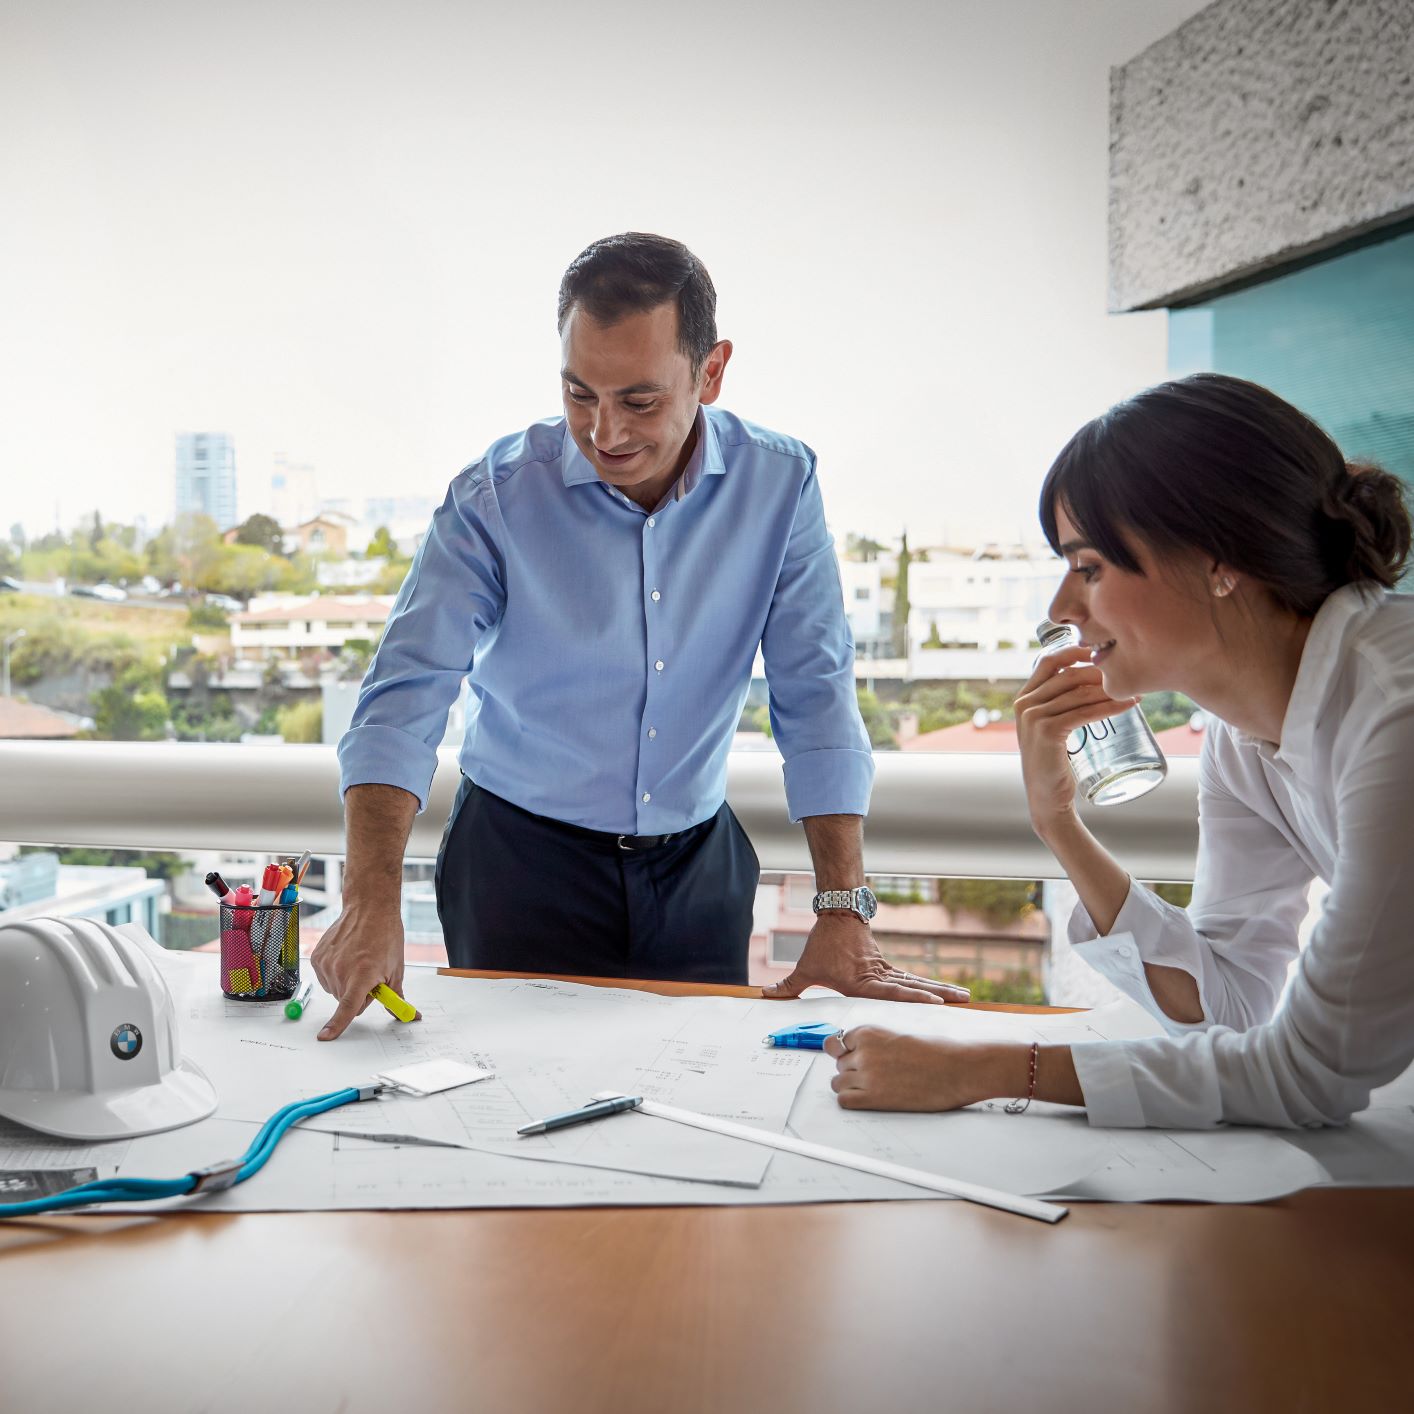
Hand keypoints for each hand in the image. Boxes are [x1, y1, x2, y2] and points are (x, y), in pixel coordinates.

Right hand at [309, 899, 417, 1040]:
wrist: (369, 908)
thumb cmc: (386, 935)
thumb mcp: (396, 969)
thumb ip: (397, 997)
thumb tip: (409, 1015)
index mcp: (363, 975)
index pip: (348, 1007)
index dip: (337, 1024)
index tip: (326, 1036)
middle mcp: (341, 970)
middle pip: (347, 1002)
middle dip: (359, 994)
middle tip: (370, 974)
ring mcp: (327, 964)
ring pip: (336, 990)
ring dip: (347, 984)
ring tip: (358, 962)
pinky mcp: (317, 957)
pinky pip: (326, 978)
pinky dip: (337, 973)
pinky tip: (347, 957)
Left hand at [763, 913, 969, 1003]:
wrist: (838, 915)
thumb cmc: (822, 944)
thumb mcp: (804, 967)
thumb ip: (787, 986)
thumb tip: (764, 995)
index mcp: (861, 982)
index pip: (891, 991)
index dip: (912, 997)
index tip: (933, 1002)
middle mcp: (878, 977)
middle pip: (913, 987)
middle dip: (938, 995)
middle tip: (964, 1001)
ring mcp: (886, 971)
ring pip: (917, 982)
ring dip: (941, 990)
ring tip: (965, 997)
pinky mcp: (888, 968)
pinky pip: (912, 979)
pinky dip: (930, 987)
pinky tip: (945, 994)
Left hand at [823, 1027, 991, 1110]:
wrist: (958, 1068)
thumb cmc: (936, 1051)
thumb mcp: (897, 1035)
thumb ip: (873, 1042)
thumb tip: (852, 1052)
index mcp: (868, 1032)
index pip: (836, 1044)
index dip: (846, 1053)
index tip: (856, 1058)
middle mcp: (863, 1052)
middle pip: (838, 1064)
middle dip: (852, 1070)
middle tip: (875, 1074)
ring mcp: (867, 1075)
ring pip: (838, 1083)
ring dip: (851, 1086)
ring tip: (874, 1087)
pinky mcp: (874, 1098)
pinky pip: (844, 1100)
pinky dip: (852, 1101)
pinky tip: (870, 1099)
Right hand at [1014, 643, 1136, 835]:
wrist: (1048, 799)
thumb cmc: (1054, 764)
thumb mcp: (1051, 728)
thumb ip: (1060, 705)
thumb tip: (1094, 681)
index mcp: (1023, 699)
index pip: (1047, 662)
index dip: (1073, 651)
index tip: (1099, 651)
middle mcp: (1025, 705)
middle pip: (1068, 675)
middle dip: (1100, 672)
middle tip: (1127, 674)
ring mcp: (1034, 718)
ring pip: (1080, 694)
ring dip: (1111, 689)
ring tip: (1135, 690)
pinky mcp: (1047, 732)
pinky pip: (1084, 712)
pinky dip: (1110, 707)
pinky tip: (1127, 705)